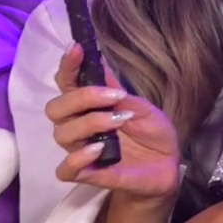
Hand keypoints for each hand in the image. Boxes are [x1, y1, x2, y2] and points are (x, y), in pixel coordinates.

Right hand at [47, 44, 179, 201]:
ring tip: (117, 122)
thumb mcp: (142, 107)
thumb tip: (98, 59)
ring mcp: (81, 150)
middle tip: (114, 97)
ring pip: (61, 134)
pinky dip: (78, 159)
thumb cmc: (152, 134)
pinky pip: (65, 169)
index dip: (67, 66)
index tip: (76, 48)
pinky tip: (99, 150)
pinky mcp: (87, 174)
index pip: (66, 84)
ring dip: (90, 123)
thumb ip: (117, 90)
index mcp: (90, 106)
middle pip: (55, 108)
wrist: (167, 166)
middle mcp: (79, 126)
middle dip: (81, 98)